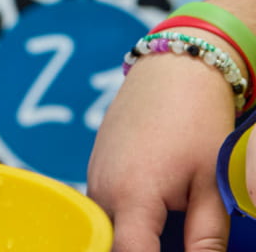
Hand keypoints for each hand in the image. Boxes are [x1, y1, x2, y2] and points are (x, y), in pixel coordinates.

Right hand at [88, 53, 233, 251]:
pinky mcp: (95, 170)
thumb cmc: (196, 122)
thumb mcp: (212, 184)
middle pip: (117, 245)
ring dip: (142, 235)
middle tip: (184, 233)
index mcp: (131, 197)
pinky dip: (134, 217)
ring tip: (178, 214)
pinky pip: (109, 210)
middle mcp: (102, 191)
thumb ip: (206, 238)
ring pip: (112, 229)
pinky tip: (164, 200)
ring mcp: (94, 179)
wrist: (171, 72)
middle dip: (149, 247)